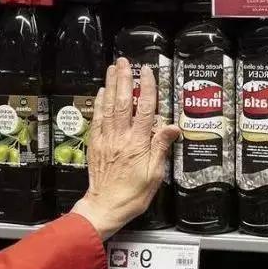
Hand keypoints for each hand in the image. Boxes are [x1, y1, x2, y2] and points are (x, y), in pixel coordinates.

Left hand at [72, 57, 179, 239]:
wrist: (106, 207)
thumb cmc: (133, 194)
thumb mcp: (155, 174)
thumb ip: (161, 148)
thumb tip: (172, 127)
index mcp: (137, 144)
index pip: (144, 110)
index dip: (146, 88)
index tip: (146, 71)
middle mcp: (120, 137)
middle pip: (122, 102)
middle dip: (124, 79)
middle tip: (125, 61)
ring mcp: (105, 139)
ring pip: (108, 107)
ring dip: (111, 85)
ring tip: (113, 68)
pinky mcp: (95, 144)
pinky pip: (97, 119)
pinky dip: (99, 103)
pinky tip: (102, 91)